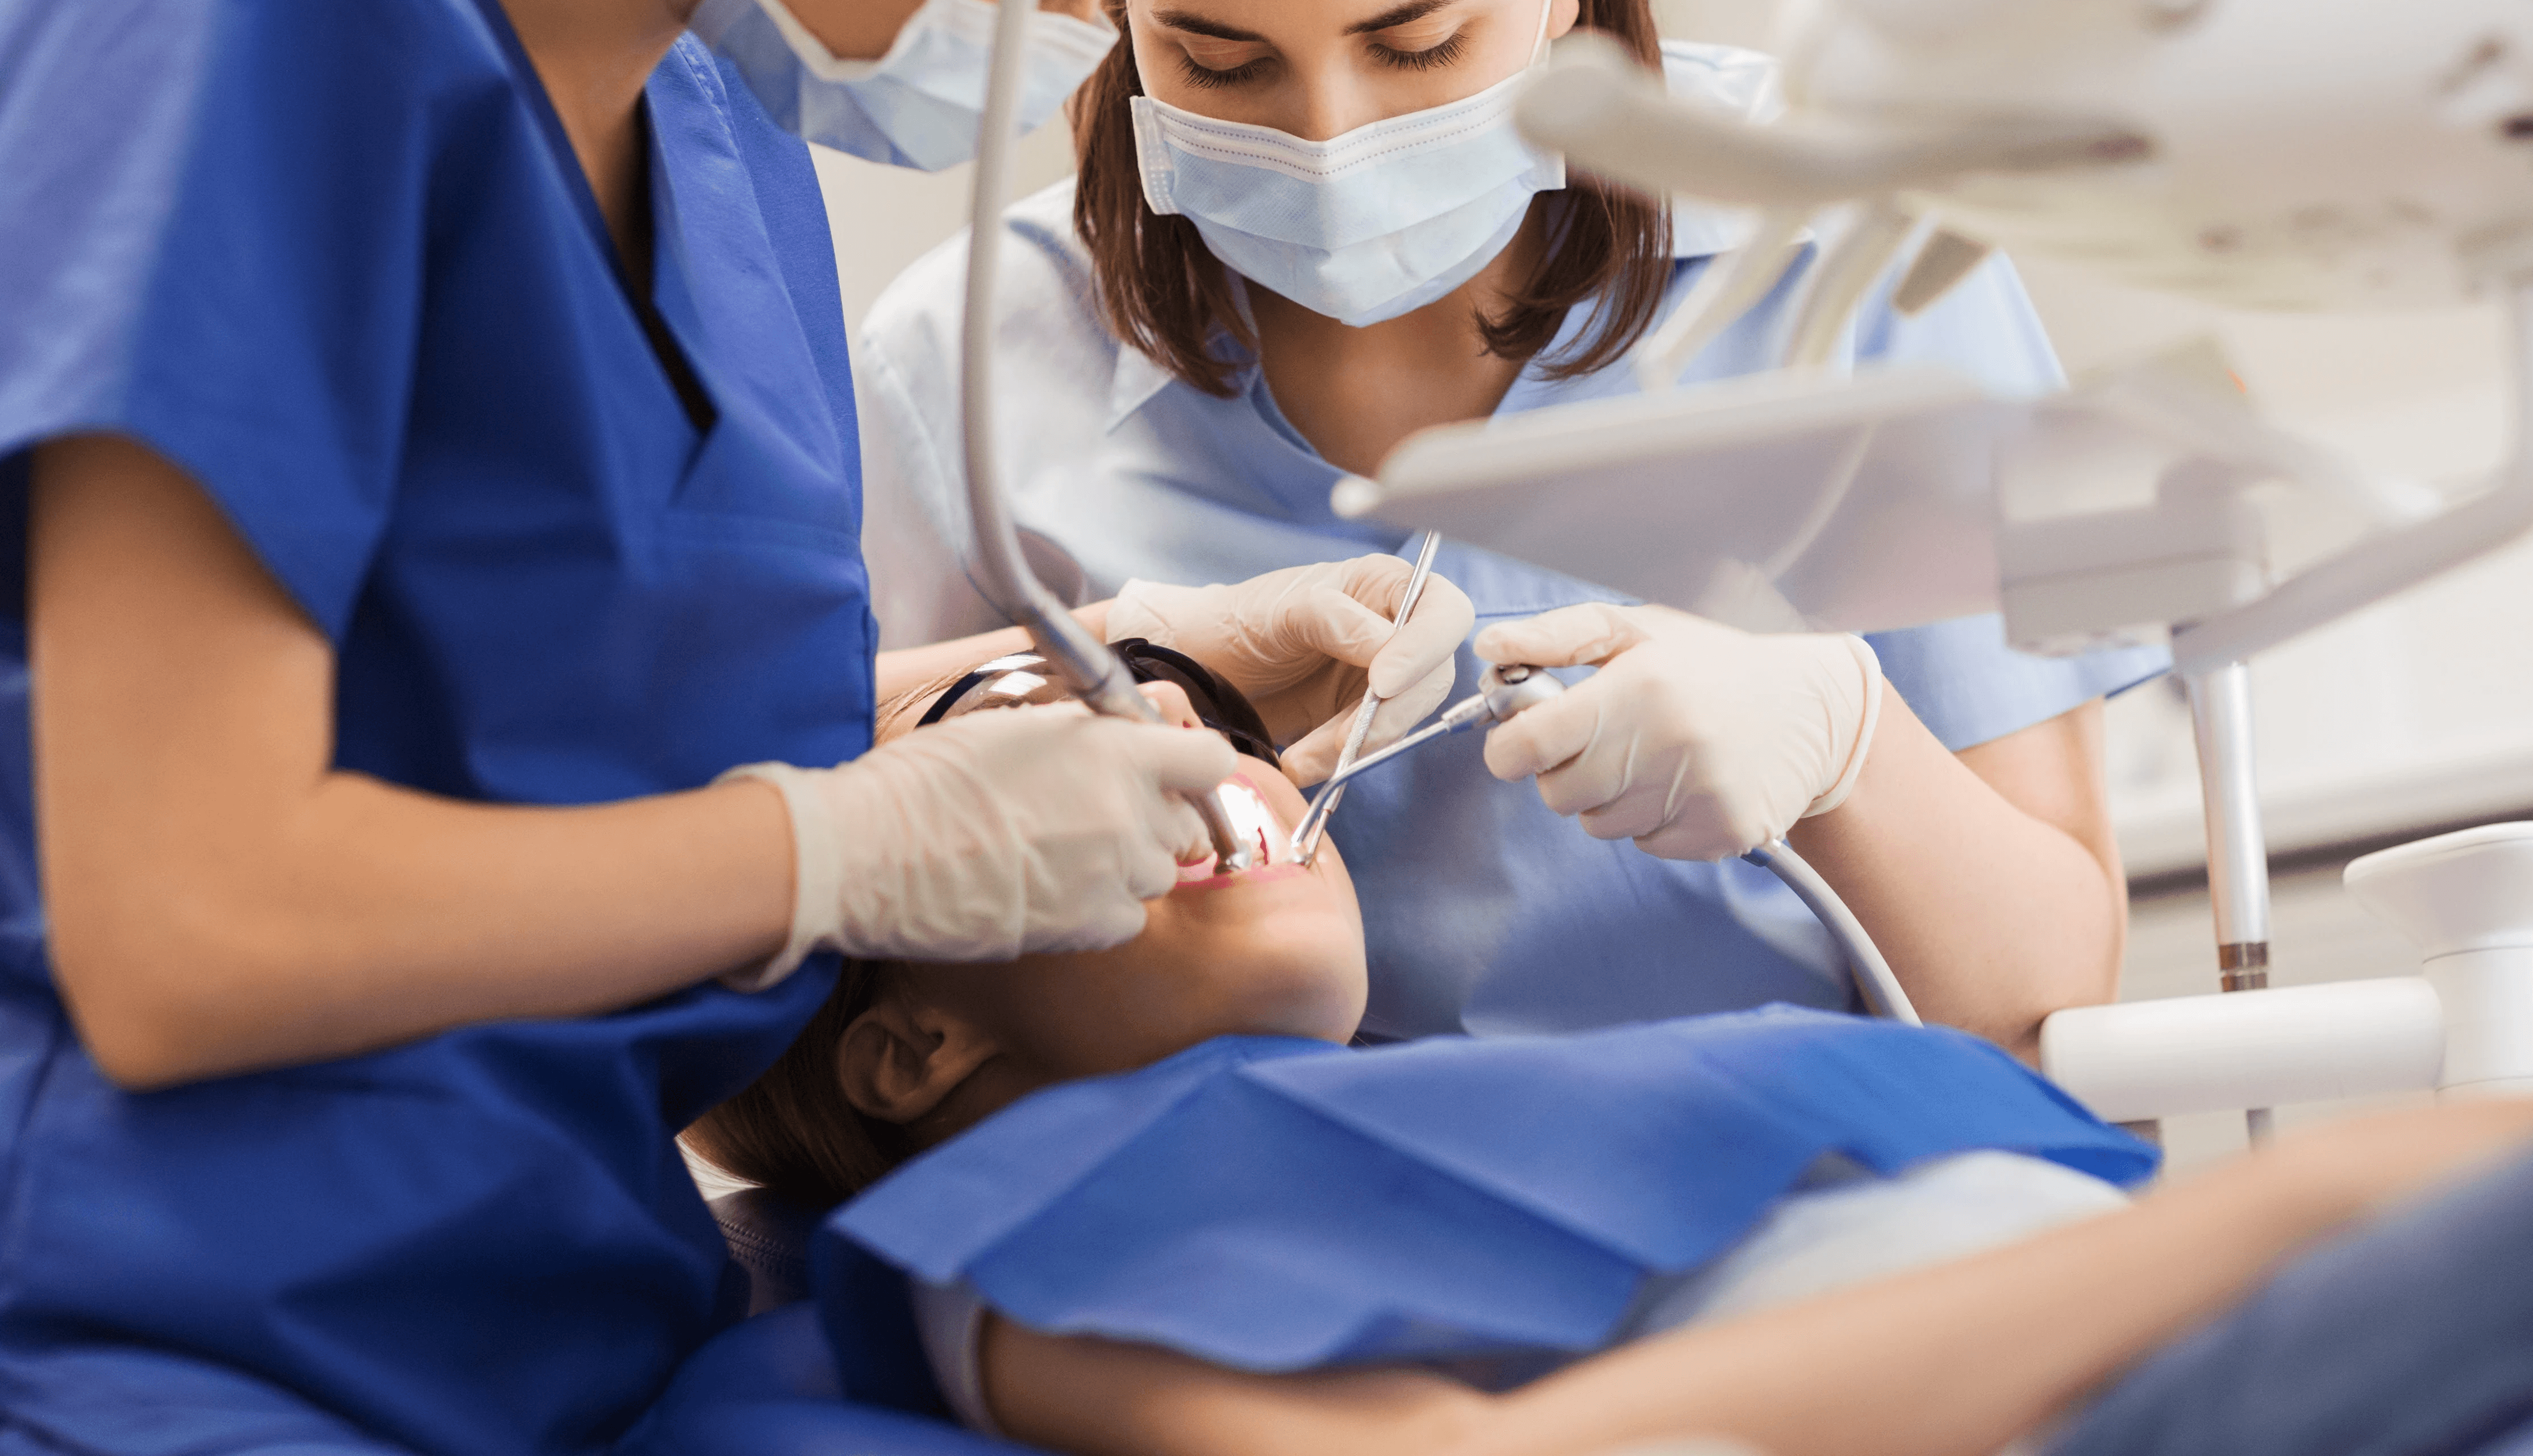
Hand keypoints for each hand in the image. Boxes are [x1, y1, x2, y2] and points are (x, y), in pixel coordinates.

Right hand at [723, 705, 1238, 984]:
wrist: (873, 852)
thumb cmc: (928, 780)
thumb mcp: (1015, 725)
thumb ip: (1085, 733)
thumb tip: (1121, 737)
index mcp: (1114, 752)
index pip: (1212, 760)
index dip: (1195, 768)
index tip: (1174, 776)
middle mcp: (1129, 813)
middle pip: (1188, 825)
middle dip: (1157, 819)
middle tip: (1104, 818)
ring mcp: (1114, 875)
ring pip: (1158, 875)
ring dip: (1127, 867)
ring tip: (1065, 857)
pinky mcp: (1090, 927)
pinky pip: (1129, 919)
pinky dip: (1103, 910)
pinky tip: (1055, 893)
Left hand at [1105, 555, 1476, 784]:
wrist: (1202, 665)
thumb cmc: (1242, 617)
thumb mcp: (1287, 608)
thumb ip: (1339, 620)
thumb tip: (1389, 649)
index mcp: (1388, 587)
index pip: (1444, 615)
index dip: (1424, 651)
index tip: (1382, 685)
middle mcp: (1396, 632)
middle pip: (1432, 679)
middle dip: (1389, 715)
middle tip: (1343, 739)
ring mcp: (1380, 680)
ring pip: (1402, 721)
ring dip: (1357, 746)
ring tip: (1303, 755)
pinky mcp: (1358, 721)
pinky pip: (1369, 748)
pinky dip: (1337, 761)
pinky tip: (1299, 761)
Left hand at [1475, 603, 1882, 860]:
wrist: (1816, 709)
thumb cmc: (1713, 663)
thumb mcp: (1638, 630)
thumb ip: (1557, 639)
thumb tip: (1488, 648)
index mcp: (1639, 689)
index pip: (1527, 748)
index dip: (1511, 746)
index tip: (1524, 738)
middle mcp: (1668, 746)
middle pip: (1557, 795)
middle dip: (1566, 770)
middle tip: (1604, 738)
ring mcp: (1699, 797)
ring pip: (1599, 825)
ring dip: (1610, 796)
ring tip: (1653, 754)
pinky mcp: (1722, 834)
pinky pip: (1647, 844)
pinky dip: (1653, 819)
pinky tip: (1685, 781)